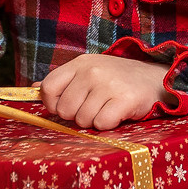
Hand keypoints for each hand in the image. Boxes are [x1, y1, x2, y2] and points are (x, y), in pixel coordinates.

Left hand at [39, 54, 168, 129]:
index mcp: (80, 63)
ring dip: (94, 121)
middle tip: (95, 107)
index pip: (48, 88)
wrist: (155, 78)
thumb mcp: (89, 71)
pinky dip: (108, 125)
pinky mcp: (124, 99)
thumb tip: (32, 88)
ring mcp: (108, 84)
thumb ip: (63, 81)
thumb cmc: (118, 79)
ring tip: (107, 109)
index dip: (53, 105)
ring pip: (83, 120)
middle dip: (77, 116)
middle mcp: (92, 71)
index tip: (66, 107)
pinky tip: (117, 114)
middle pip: (64, 110)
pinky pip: (102, 124)